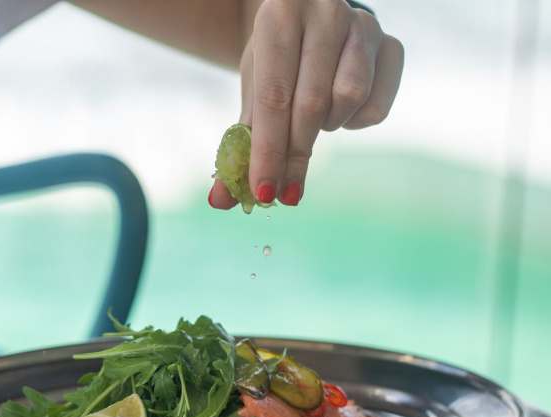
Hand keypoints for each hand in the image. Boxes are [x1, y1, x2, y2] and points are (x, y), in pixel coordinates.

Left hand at [209, 0, 403, 208]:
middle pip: (311, 102)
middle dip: (294, 156)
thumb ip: (239, 143)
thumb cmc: (276, 60)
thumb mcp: (253, 87)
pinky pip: (377, 107)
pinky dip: (355, 123)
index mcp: (280, 15)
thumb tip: (221, 201)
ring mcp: (365, 26)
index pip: (273, 96)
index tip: (262, 192)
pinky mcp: (392, 45)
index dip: (267, 151)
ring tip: (313, 120)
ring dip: (327, 126)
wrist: (311, 21)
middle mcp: (326, 13)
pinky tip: (340, 111)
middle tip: (283, 193)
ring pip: (349, 99)